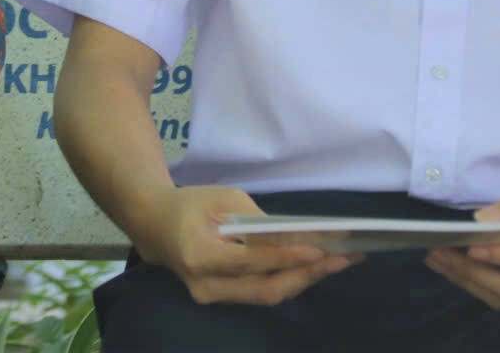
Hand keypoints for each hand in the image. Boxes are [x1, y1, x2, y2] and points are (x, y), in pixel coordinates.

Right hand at [137, 186, 355, 305]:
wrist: (155, 226)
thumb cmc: (191, 204)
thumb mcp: (223, 199)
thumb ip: (257, 222)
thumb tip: (297, 238)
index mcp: (200, 255)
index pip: (251, 262)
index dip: (287, 258)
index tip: (320, 250)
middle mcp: (206, 286)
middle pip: (265, 289)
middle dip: (308, 274)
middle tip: (344, 258)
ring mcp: (213, 298)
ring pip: (267, 296)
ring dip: (305, 279)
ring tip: (340, 262)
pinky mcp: (223, 298)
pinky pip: (261, 293)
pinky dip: (290, 280)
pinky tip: (315, 267)